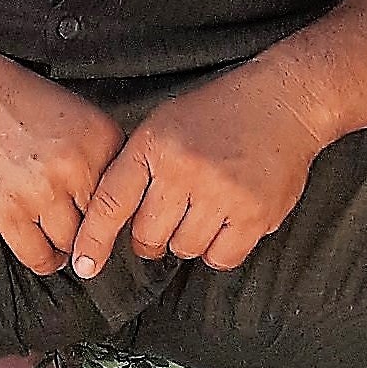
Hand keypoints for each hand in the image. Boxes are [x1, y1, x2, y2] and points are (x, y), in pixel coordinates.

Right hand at [0, 64, 123, 277]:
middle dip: (92, 227)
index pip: (125, 195)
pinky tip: (46, 250)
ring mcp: (42, 192)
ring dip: (68, 244)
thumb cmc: (20, 106)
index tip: (110, 218)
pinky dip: (45, 260)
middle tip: (84, 228)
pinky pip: (38, 256)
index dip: (116, 209)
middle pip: (101, 223)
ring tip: (63, 238)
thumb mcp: (80, 117)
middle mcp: (75, 166)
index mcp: (100, 140)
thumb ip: (103, 157)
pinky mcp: (10, 213)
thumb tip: (119, 201)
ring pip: (71, 244)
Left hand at [68, 73, 327, 279]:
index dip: (93, 240)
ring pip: (184, 248)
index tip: (84, 266)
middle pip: (148, 236)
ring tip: (204, 208)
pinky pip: (221, 258)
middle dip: (152, 236)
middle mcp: (184, 169)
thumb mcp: (163, 126)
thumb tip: (107, 223)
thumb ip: (136, 168)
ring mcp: (221, 193)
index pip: (111, 202)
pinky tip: (225, 222)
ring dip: (188, 239)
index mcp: (154, 145)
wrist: (283, 101)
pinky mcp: (255, 214)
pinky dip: (219, 250)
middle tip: (169, 217)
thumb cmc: (218, 114)